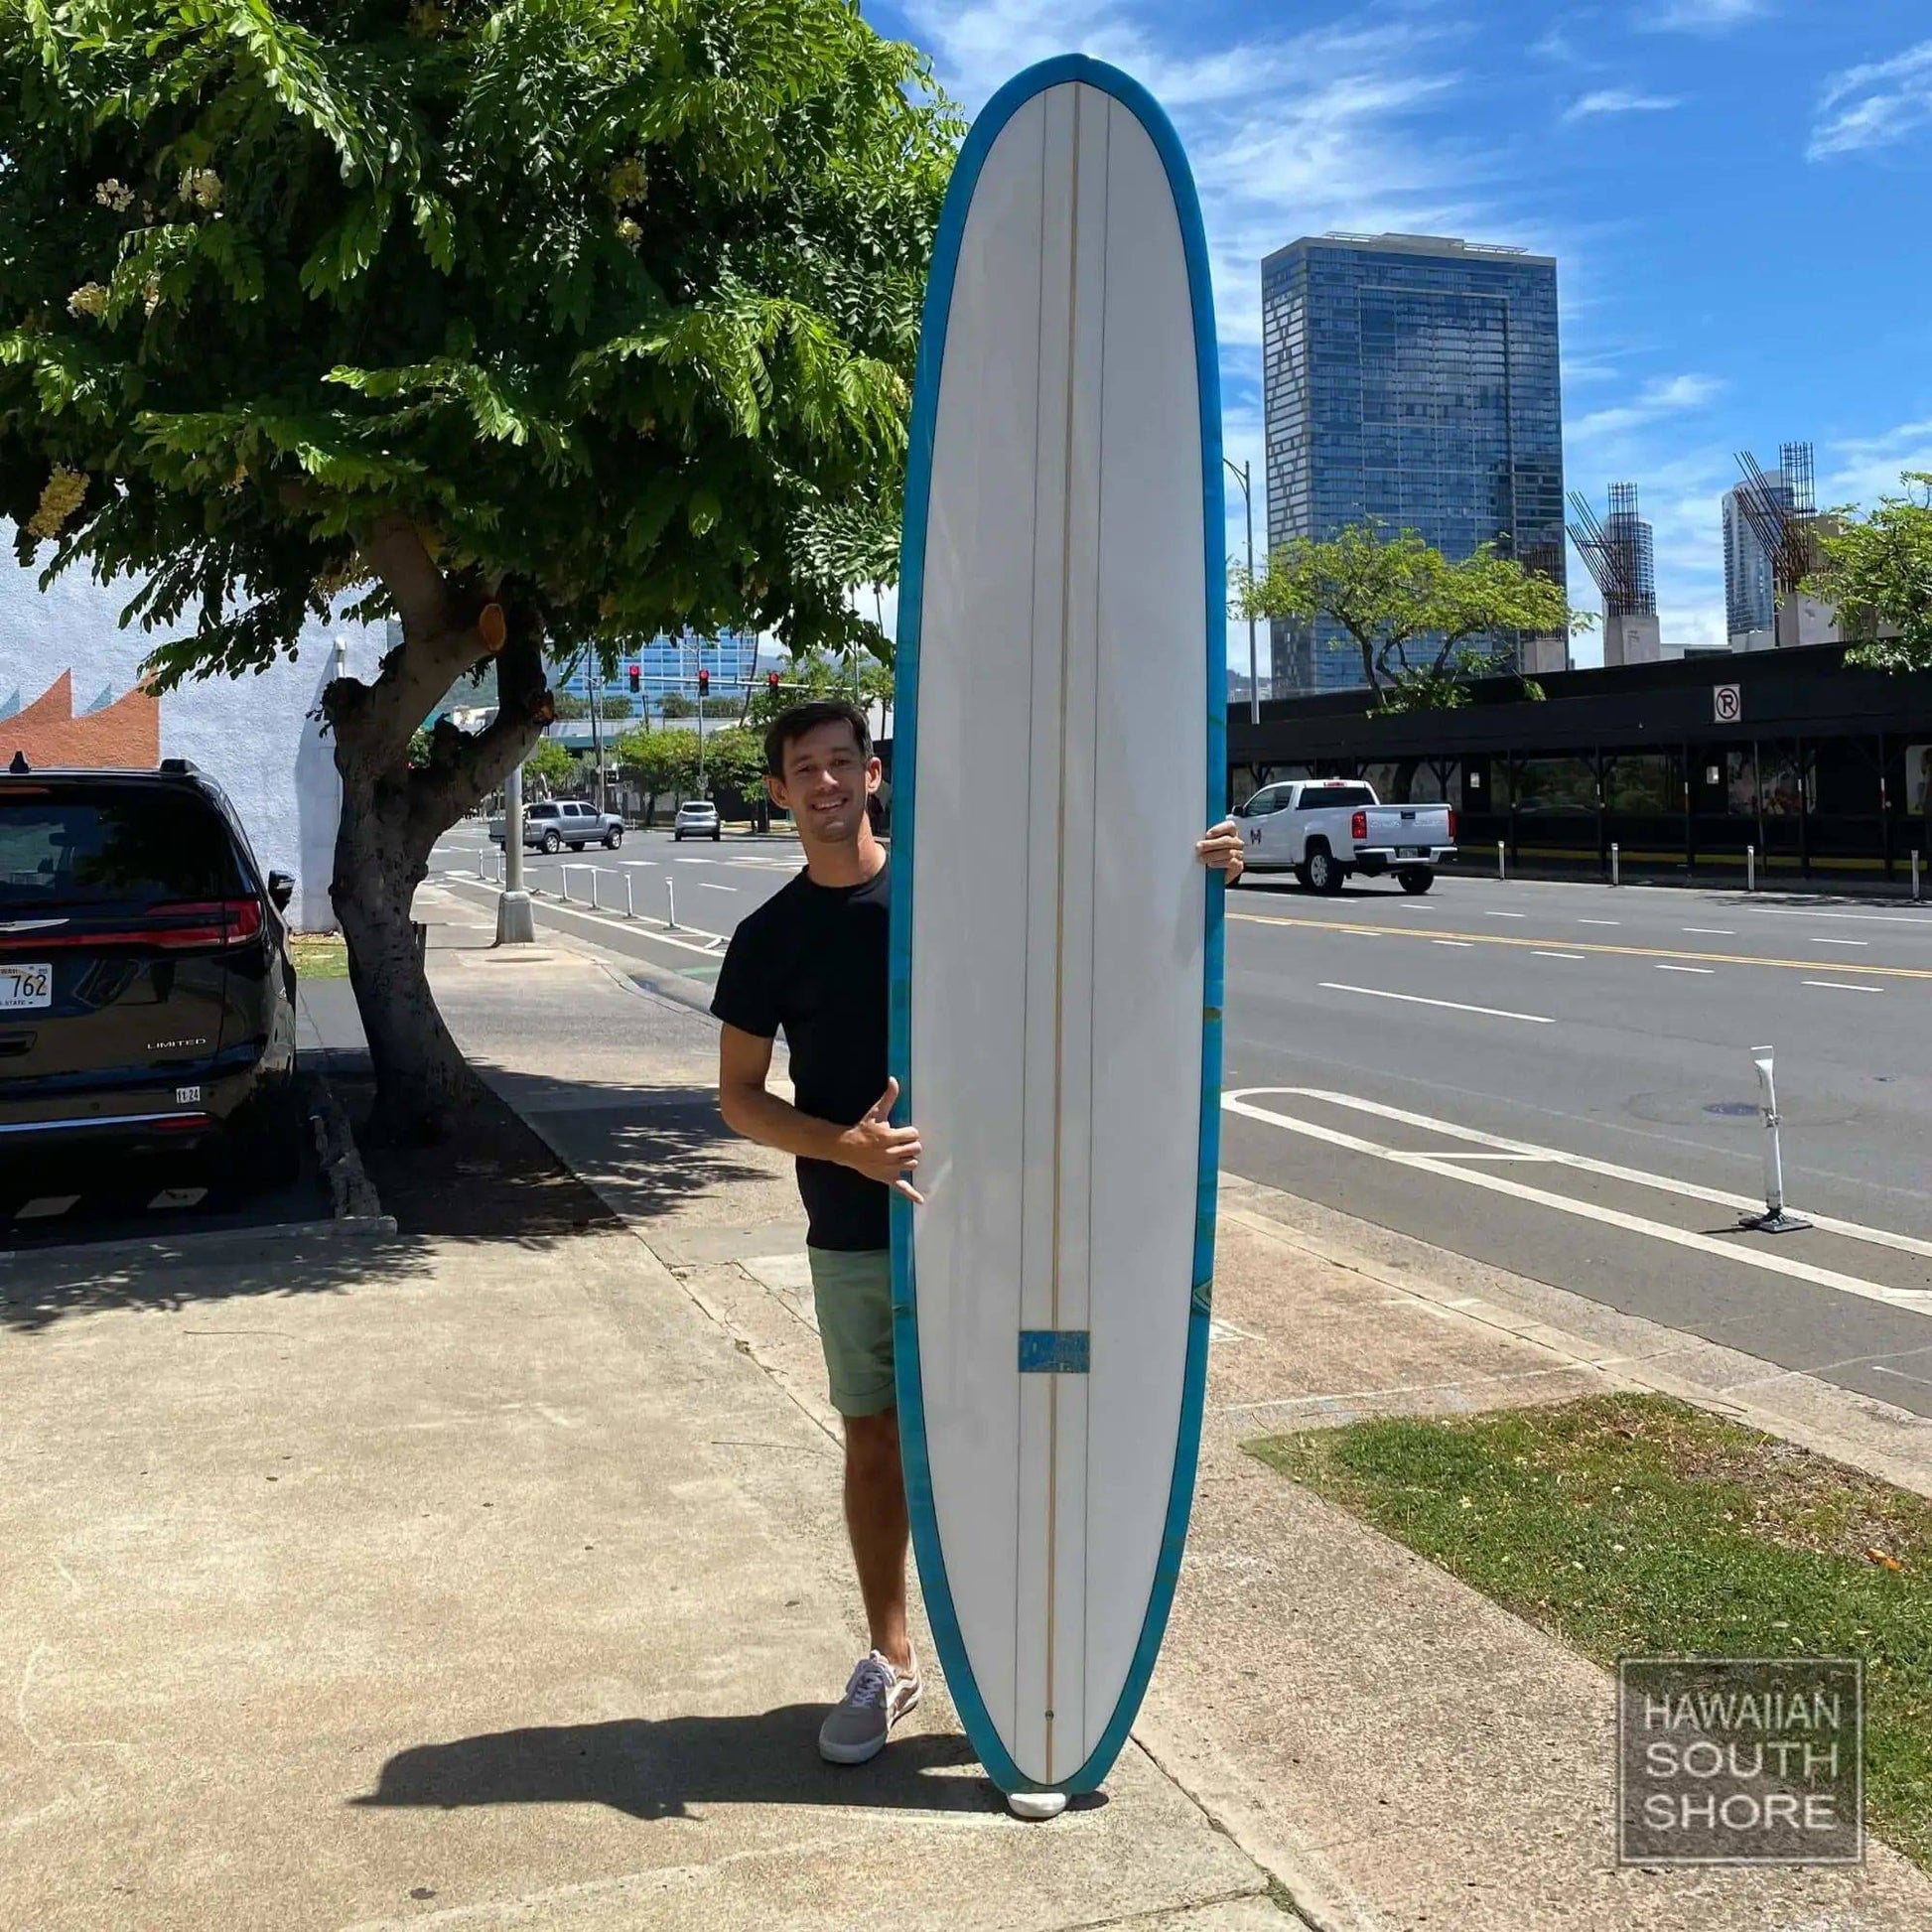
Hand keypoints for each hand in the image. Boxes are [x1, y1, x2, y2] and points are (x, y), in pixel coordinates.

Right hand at [837, 1077, 924, 1203]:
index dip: (910, 1132)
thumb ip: (888, 1097)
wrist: (846, 1147)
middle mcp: (891, 1154)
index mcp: (889, 1137)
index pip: (913, 1135)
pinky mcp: (887, 1178)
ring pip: (912, 1164)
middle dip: (911, 1145)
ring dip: (909, 1158)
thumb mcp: (876, 1113)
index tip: (903, 1132)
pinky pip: (902, 1187)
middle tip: (901, 1142)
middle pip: (915, 1149)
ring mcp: (890, 1167)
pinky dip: (912, 1194)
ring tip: (899, 1154)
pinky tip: (921, 1201)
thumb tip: (894, 1079)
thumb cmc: (863, 1129)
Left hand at [1196, 819, 1243, 882]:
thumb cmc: (1210, 855)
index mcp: (1230, 833)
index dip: (1219, 829)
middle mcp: (1236, 843)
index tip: (1207, 834)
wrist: (1215, 874)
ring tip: (1202, 858)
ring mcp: (1239, 854)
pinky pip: (1231, 862)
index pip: (1230, 826)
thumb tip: (1197, 839)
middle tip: (1199, 847)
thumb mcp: (1207, 845)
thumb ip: (1205, 839)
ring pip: (1228, 852)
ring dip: (1213, 855)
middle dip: (1211, 844)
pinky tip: (1211, 864)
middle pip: (1227, 840)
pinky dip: (1219, 863)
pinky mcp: (1238, 865)